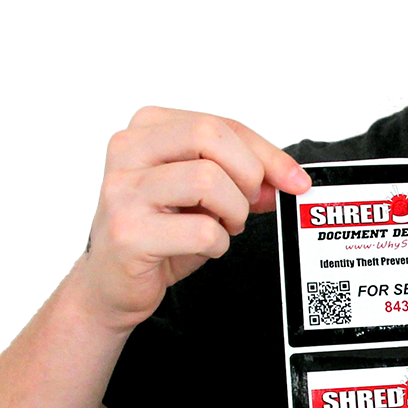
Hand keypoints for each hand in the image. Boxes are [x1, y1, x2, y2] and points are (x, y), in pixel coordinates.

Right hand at [74, 106, 309, 331]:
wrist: (112, 284)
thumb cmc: (158, 234)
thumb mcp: (203, 196)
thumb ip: (240, 179)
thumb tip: (284, 179)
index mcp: (146, 130)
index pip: (219, 124)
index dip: (267, 153)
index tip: (294, 180)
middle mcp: (127, 151)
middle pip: (209, 135)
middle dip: (247, 173)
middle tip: (247, 203)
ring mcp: (123, 190)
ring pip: (208, 180)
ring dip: (233, 212)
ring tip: (221, 226)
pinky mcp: (127, 232)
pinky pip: (201, 230)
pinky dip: (217, 244)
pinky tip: (201, 247)